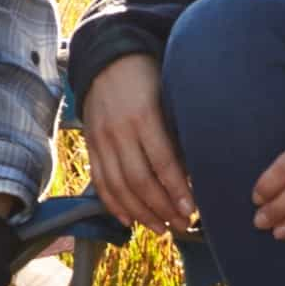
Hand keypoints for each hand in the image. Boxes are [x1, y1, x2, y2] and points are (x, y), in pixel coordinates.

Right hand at [79, 55, 195, 232]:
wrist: (108, 57)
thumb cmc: (148, 76)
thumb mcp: (167, 95)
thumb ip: (176, 130)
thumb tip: (193, 171)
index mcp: (143, 116)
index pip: (163, 163)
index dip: (178, 191)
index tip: (193, 210)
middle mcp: (119, 131)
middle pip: (140, 181)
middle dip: (163, 209)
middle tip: (183, 225)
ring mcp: (101, 139)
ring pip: (119, 187)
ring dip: (141, 213)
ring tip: (162, 229)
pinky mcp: (91, 144)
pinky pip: (100, 181)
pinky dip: (113, 204)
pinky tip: (129, 219)